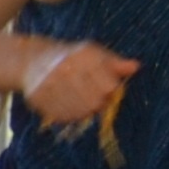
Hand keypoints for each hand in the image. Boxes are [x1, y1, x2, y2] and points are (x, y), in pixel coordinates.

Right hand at [21, 38, 137, 129]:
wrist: (32, 60)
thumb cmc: (70, 57)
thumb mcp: (94, 54)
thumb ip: (114, 62)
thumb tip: (136, 67)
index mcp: (82, 56)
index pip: (108, 86)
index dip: (111, 90)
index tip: (108, 88)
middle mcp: (65, 69)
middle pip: (93, 101)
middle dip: (98, 102)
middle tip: (95, 98)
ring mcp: (50, 85)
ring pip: (79, 111)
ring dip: (84, 110)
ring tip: (82, 102)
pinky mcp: (38, 98)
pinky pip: (62, 115)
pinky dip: (69, 114)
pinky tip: (69, 106)